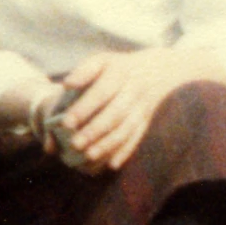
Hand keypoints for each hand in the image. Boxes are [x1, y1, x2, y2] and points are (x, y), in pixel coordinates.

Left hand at [57, 48, 218, 172]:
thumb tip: (67, 84)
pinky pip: (137, 138)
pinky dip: (126, 152)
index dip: (84, 109)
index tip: (66, 123)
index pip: (101, 93)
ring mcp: (142, 108)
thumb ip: (84, 71)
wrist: (159, 70)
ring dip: (108, 144)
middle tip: (75, 144)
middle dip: (95, 131)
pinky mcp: (147, 121)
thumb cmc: (120, 67)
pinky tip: (112, 164)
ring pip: (126, 129)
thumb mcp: (103, 60)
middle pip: (114, 114)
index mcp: (120, 74)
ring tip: (89, 156)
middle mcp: (133, 92)